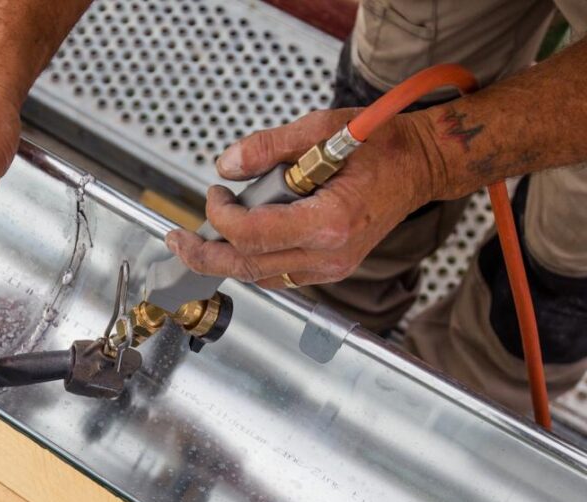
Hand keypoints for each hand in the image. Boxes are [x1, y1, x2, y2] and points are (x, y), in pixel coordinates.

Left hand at [165, 108, 442, 286]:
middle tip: (177, 239)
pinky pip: (277, 276)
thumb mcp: (321, 129)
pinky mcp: (330, 269)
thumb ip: (270, 147)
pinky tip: (234, 243)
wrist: (420, 166)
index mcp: (329, 223)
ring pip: (260, 277)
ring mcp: (331, 268)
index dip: (221, 216)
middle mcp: (330, 255)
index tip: (215, 193)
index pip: (253, 234)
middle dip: (204, 254)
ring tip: (196, 241)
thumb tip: (227, 165)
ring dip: (224, 260)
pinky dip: (251, 261)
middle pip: (248, 267)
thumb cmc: (381, 145)